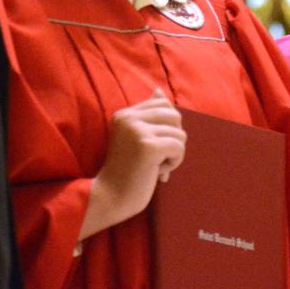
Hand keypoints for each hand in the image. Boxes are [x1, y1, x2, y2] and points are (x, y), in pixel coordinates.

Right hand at [78, 89, 185, 239]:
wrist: (109, 198)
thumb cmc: (125, 172)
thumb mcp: (134, 138)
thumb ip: (148, 115)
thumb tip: (159, 90)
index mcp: (124, 114)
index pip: (163, 104)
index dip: (167, 126)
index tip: (154, 146)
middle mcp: (129, 118)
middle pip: (175, 115)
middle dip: (173, 138)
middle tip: (157, 158)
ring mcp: (138, 131)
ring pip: (180, 133)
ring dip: (174, 154)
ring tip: (155, 167)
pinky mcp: (149, 146)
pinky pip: (179, 147)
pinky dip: (175, 162)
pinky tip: (159, 172)